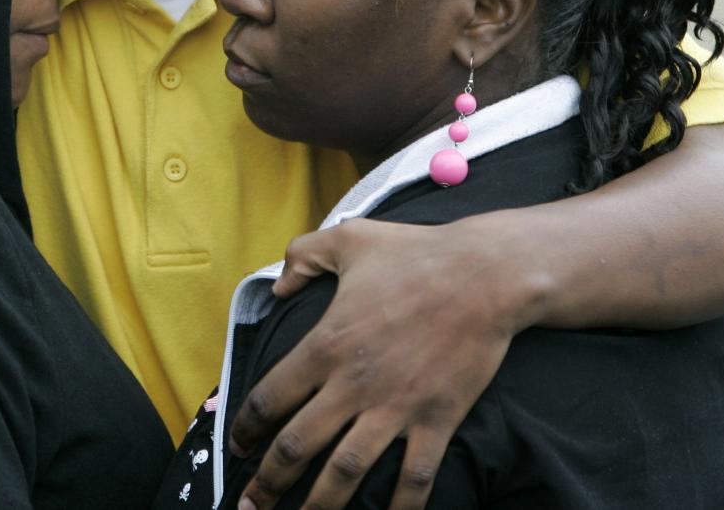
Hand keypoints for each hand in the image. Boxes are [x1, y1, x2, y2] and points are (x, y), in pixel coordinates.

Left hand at [231, 217, 536, 509]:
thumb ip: (303, 256)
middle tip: (251, 503)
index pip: (270, 397)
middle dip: (269, 481)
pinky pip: (414, 478)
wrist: (486, 275)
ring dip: (318, 506)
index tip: (237, 445)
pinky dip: (399, 508)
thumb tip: (277, 285)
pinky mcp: (436, 420)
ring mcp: (395, 407)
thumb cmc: (416, 254)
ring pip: (345, 473)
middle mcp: (353, 384)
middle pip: (297, 446)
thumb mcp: (348, 239)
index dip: (246, 426)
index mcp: (325, 344)